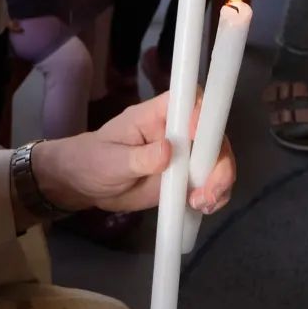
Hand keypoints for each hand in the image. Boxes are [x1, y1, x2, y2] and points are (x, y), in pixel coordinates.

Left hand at [34, 91, 236, 214]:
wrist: (87, 184)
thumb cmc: (93, 161)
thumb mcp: (110, 161)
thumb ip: (138, 157)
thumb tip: (168, 150)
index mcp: (157, 115)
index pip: (188, 100)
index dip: (201, 111)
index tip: (199, 137)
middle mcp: (178, 131)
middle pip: (212, 133)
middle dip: (219, 159)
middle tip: (208, 188)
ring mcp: (185, 155)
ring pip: (218, 159)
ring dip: (219, 181)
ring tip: (203, 203)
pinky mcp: (187, 178)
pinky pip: (211, 183)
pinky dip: (215, 195)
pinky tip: (203, 208)